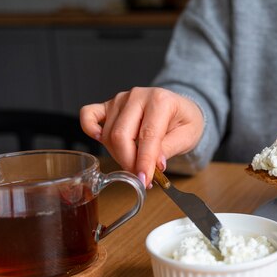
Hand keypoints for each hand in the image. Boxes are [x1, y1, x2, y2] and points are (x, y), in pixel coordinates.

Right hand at [80, 87, 203, 186]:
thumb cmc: (184, 121)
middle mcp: (137, 96)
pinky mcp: (109, 105)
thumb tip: (154, 165)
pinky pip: (89, 114)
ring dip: (118, 155)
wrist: (180, 108)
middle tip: (140, 177)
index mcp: (160, 101)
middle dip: (129, 162)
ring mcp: (120, 99)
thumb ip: (170, 149)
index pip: (147, 135)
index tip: (144, 180)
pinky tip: (101, 140)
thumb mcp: (188, 136)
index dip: (144, 161)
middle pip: (121, 135)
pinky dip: (89, 129)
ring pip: (108, 134)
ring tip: (135, 163)